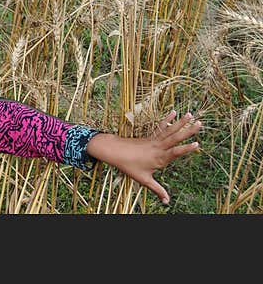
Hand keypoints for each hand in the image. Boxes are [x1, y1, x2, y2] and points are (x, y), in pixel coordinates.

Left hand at [86, 110, 201, 203]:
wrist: (114, 151)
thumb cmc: (128, 166)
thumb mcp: (143, 179)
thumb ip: (157, 190)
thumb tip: (167, 202)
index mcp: (159, 158)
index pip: (175, 153)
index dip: (186, 149)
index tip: (197, 144)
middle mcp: (158, 147)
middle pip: (175, 137)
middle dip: (188, 131)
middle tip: (199, 123)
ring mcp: (154, 140)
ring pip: (169, 130)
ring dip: (180, 122)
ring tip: (190, 114)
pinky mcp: (150, 136)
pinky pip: (160, 127)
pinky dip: (167, 120)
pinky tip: (173, 112)